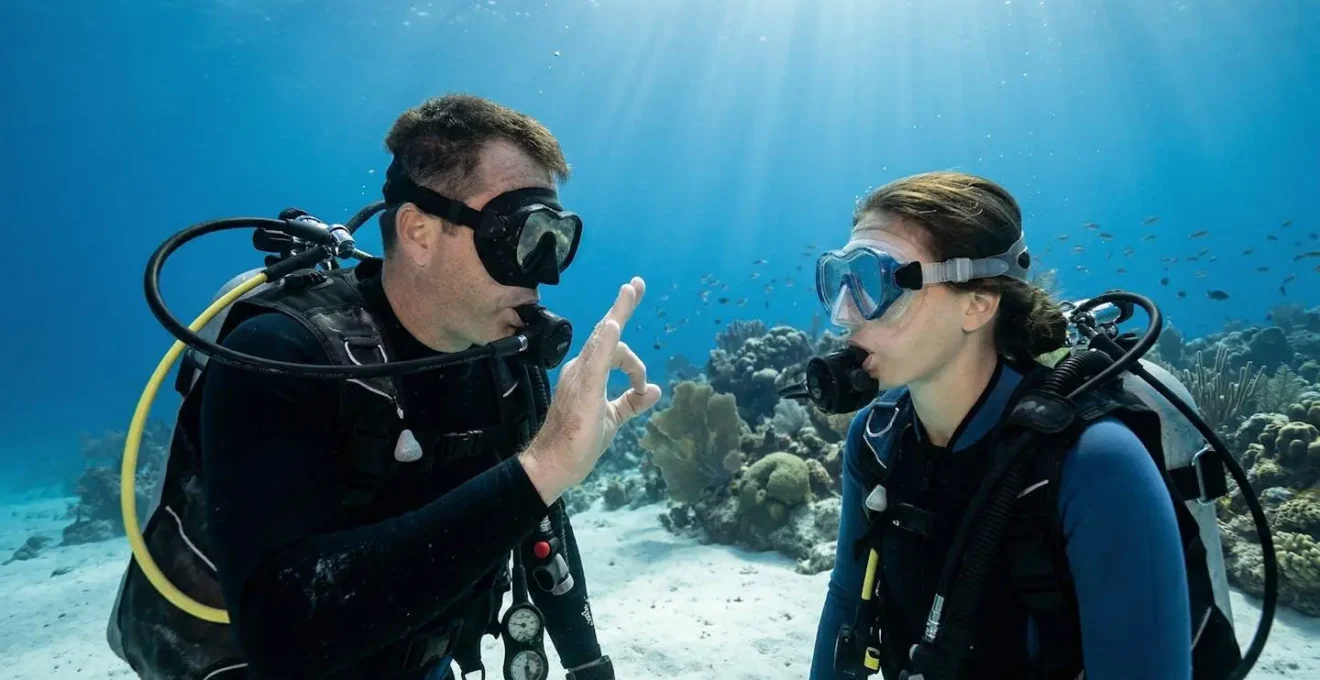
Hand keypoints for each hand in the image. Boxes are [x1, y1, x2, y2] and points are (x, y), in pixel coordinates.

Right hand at [519, 277, 661, 503]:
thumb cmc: (578, 443)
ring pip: (602, 340)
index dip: (631, 351)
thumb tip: (656, 389)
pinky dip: (606, 342)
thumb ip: (631, 402)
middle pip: (604, 332)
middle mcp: (581, 369)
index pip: (612, 349)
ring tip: (631, 291)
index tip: (641, 366)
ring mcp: (581, 377)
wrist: (553, 463)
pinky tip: (613, 325)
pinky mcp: (585, 390)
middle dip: (622, 307)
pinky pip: (597, 361)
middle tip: (636, 284)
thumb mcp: (612, 418)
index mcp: (587, 374)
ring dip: (618, 314)